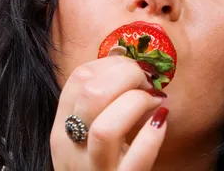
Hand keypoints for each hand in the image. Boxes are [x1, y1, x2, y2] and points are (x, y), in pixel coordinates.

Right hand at [50, 55, 168, 170]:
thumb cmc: (97, 168)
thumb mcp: (85, 137)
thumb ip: (99, 104)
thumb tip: (129, 63)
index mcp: (61, 128)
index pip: (78, 78)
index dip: (111, 63)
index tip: (132, 68)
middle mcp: (70, 148)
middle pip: (91, 94)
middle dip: (126, 76)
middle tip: (146, 82)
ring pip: (106, 127)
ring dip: (136, 104)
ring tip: (153, 102)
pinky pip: (137, 159)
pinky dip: (153, 136)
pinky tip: (161, 123)